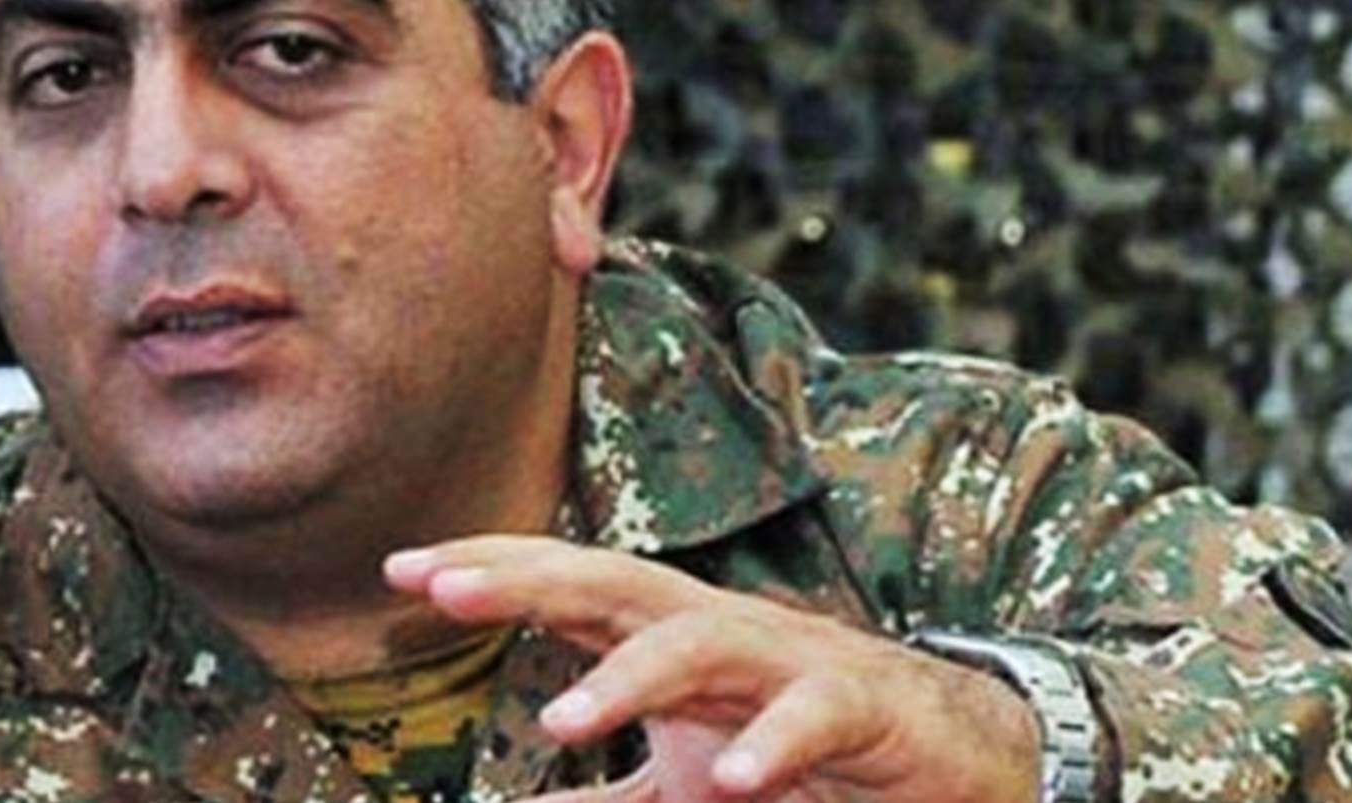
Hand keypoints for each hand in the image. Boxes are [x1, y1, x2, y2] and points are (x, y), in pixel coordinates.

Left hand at [383, 536, 1042, 802]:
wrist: (951, 755)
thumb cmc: (800, 757)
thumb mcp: (679, 786)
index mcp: (670, 639)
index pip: (568, 586)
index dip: (489, 570)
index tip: (400, 571)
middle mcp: (721, 633)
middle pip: (614, 583)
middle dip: (527, 577)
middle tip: (441, 588)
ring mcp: (792, 663)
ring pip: (704, 642)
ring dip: (630, 677)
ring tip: (562, 723)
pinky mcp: (862, 709)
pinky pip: (812, 718)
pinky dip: (772, 746)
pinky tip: (734, 781)